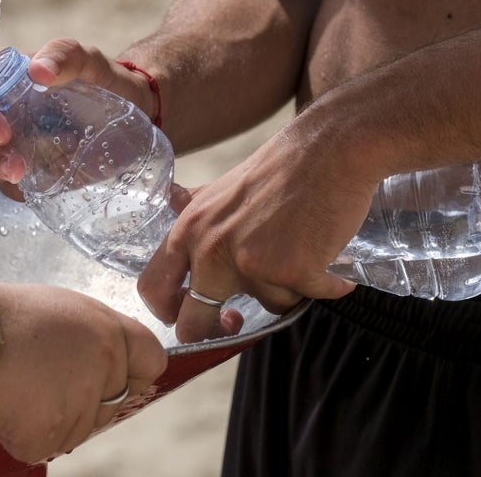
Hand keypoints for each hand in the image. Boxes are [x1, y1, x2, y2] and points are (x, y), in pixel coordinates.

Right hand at [0, 38, 159, 200]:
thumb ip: (65, 55)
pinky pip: (11, 183)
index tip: (0, 126)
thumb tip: (37, 70)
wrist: (138, 112)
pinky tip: (35, 185)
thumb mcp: (90, 61)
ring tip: (20, 174)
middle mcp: (8, 111)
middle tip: (9, 158)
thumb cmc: (106, 80)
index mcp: (13, 79)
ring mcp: (18, 142)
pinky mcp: (31, 170)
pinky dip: (17, 187)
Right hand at [0, 282, 167, 462]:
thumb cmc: (5, 314)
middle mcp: (104, 367)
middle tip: (42, 381)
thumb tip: (112, 365)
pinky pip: (41, 446)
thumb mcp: (66, 308)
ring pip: (76, 431)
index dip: (132, 373)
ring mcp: (78, 404)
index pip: (152, 362)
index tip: (110, 377)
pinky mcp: (46, 433)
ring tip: (17, 385)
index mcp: (110, 331)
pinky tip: (4, 403)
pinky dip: (20, 434)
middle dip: (83, 403)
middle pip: (113, 406)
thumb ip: (97, 337)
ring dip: (49, 419)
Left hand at [138, 113, 372, 342]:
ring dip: (286, 288)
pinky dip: (323, 285)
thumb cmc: (279, 169)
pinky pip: (304, 298)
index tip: (190, 315)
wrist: (328, 151)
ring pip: (267, 305)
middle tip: (236, 321)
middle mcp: (211, 249)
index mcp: (189, 229)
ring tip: (300, 251)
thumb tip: (170, 199)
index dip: (168, 313)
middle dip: (217, 329)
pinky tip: (327, 261)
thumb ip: (193, 204)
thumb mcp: (219, 187)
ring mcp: (250, 263)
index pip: (153, 288)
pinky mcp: (291, 271)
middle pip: (194, 322)